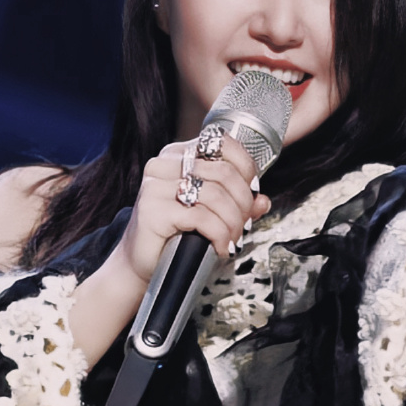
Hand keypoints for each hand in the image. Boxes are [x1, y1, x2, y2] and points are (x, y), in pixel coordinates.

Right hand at [118, 134, 270, 289]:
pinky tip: (220, 247)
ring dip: (234, 222)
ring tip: (232, 239)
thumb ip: (238, 203)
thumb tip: (263, 201)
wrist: (141, 262)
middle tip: (244, 226)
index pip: (222, 143)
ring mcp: (155, 186)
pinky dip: (220, 235)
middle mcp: (164, 164)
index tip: (252, 194)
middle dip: (243, 203)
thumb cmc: (175, 234)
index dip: (246, 168)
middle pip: (224, 172)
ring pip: (216, 195)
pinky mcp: (153, 210)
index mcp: (178, 154)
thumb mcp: (212, 212)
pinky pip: (202, 217)